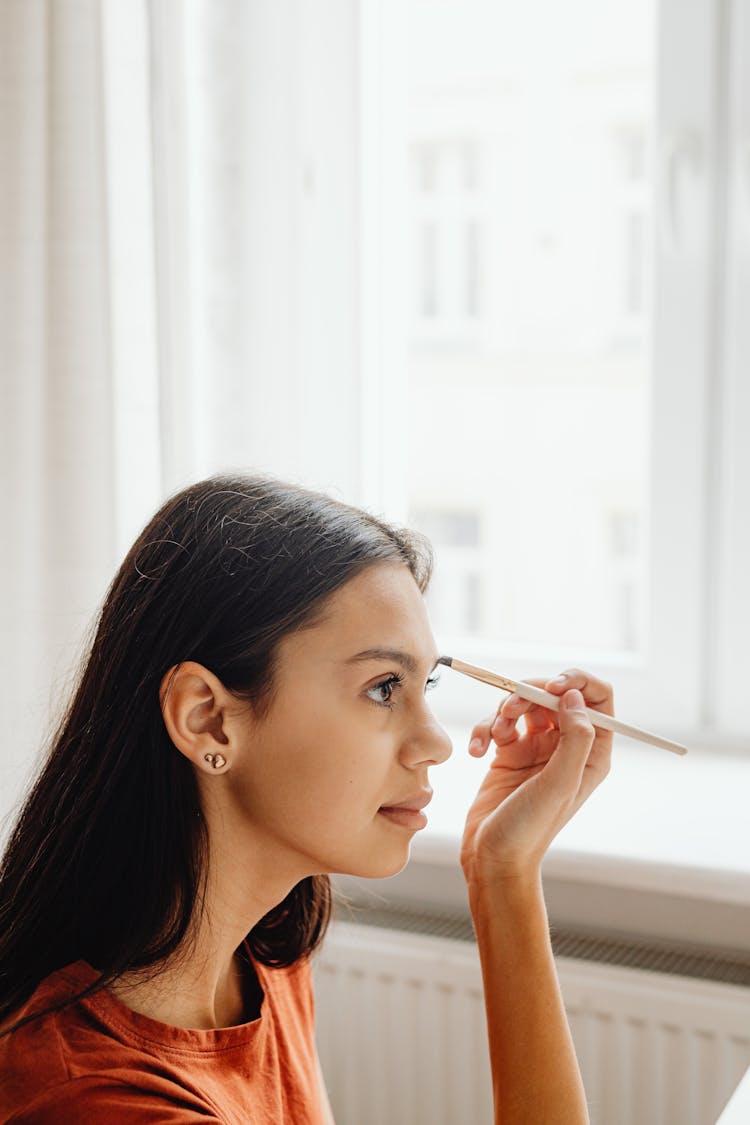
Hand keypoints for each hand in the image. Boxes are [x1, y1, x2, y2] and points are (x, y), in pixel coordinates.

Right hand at [460, 669, 612, 889]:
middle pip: (554, 695)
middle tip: (510, 709)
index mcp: (591, 753)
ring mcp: (537, 748)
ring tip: (493, 736)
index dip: (578, 682)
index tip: (551, 686)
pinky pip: (498, 723)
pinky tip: (476, 751)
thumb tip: (574, 696)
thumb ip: (574, 738)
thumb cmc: (530, 829)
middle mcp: (566, 747)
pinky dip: (484, 729)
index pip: (598, 699)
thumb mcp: (560, 784)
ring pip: (524, 704)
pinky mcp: (508, 752)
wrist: (492, 857)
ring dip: (503, 711)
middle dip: (530, 694)